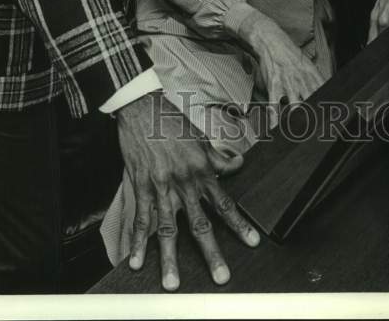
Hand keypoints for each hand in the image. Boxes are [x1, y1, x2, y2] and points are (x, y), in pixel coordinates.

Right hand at [116, 91, 259, 290]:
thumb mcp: (199, 137)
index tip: (252, 243)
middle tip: (221, 277)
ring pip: (168, 228)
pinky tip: (136, 260)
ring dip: (170, 257)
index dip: (238, 225)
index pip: (224, 203)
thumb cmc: (170, 119)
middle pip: (200, 224)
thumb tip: (237, 165)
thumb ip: (217, 157)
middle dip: (211, 253)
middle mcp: (184, 181)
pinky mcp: (140, 185)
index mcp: (201, 170)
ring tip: (172, 282)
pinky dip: (137, 241)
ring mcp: (160, 185)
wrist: (141, 105)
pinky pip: (140, 218)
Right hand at [234, 10, 326, 125]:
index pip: (326, 94)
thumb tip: (330, 92)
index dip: (332, 107)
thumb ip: (319, 81)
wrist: (273, 42)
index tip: (336, 120)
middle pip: (314, 103)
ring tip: (302, 134)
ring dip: (300, 121)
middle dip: (318, 117)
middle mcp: (303, 81)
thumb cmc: (292, 56)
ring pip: (296, 107)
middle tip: (322, 131)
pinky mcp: (274, 86)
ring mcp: (288, 84)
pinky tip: (276, 130)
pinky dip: (275, 119)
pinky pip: (274, 106)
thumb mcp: (309, 66)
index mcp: (314, 76)